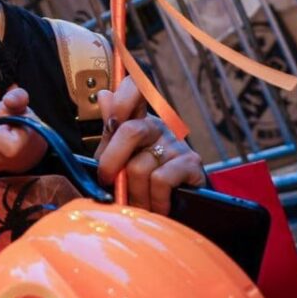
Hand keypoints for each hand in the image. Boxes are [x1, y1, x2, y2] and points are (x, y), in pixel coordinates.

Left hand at [94, 77, 205, 214]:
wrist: (178, 210)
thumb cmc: (141, 184)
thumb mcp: (119, 158)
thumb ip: (110, 133)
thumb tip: (104, 95)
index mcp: (138, 120)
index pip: (135, 87)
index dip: (121, 97)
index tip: (112, 121)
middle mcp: (159, 126)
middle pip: (129, 131)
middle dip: (111, 162)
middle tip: (108, 182)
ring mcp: (177, 143)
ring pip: (140, 167)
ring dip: (133, 194)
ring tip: (136, 204)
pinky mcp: (192, 163)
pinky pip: (161, 180)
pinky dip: (154, 199)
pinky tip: (156, 207)